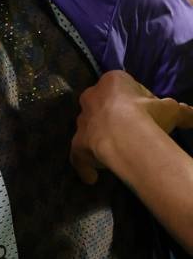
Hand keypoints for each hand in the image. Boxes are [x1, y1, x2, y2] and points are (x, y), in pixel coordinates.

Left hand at [70, 69, 192, 183]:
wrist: (126, 135)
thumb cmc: (148, 115)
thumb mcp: (171, 110)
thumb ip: (181, 111)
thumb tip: (192, 113)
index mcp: (112, 81)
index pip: (126, 87)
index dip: (139, 100)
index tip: (150, 113)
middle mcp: (91, 97)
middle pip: (103, 105)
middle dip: (115, 116)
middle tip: (134, 130)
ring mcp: (82, 120)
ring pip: (90, 127)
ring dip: (100, 138)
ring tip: (116, 151)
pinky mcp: (77, 142)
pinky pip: (79, 155)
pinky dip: (85, 165)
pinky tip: (92, 177)